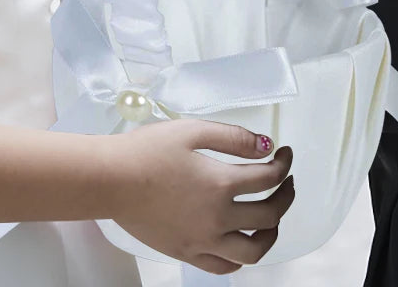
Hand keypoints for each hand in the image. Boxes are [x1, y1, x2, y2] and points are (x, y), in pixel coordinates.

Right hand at [108, 120, 294, 274]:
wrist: (110, 179)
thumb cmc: (147, 151)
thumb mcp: (193, 131)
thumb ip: (234, 137)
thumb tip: (266, 146)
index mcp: (220, 184)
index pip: (269, 177)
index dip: (284, 163)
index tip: (284, 153)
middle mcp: (216, 218)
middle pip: (269, 215)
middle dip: (286, 195)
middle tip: (286, 181)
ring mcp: (201, 240)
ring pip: (252, 252)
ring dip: (271, 234)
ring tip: (272, 217)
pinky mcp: (186, 253)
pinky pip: (223, 266)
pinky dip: (240, 257)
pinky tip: (241, 239)